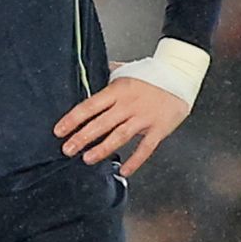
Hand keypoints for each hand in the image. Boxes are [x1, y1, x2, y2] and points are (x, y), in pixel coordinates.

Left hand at [56, 78, 189, 174]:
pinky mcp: (159, 128)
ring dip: (102, 149)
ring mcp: (144, 117)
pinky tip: (124, 170)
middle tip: (67, 149)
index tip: (59, 131)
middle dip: (82, 138)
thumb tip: (87, 75)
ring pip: (120, 136)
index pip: (89, 106)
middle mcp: (128, 104)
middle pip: (101, 123)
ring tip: (87, 159)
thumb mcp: (125, 71)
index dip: (72, 119)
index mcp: (117, 91)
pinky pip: (146, 148)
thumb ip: (106, 76)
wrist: (181, 75)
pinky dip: (135, 161)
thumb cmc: (151, 74)